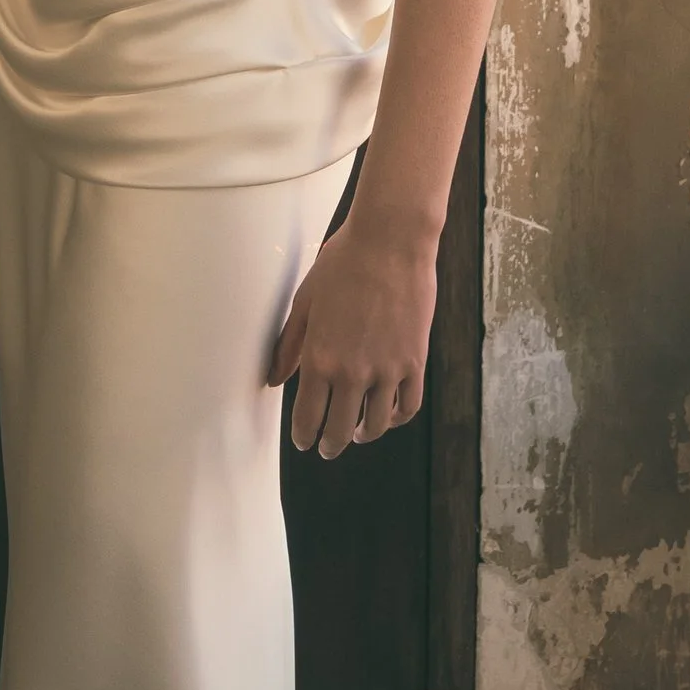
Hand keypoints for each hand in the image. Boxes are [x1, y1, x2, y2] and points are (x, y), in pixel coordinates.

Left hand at [266, 209, 437, 456]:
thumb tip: (275, 379)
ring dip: (363, 435)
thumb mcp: (305, 301)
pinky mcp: (415, 361)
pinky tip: (389, 416)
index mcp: (319, 359)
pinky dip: (397, 418)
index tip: (304, 442)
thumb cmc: (342, 264)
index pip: (308, 417)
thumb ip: (289, 345)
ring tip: (357, 434)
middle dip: (330, 444)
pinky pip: (408, 405)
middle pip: (339, 428)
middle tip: (327, 448)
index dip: (304, 435)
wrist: (390, 241)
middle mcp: (353, 372)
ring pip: (376, 424)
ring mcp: (387, 369)